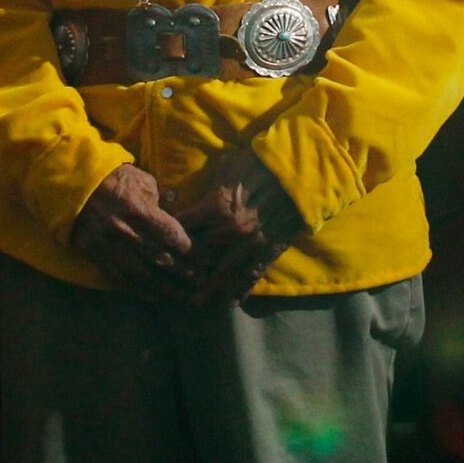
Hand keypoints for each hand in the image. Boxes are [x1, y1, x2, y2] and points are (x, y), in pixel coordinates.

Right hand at [70, 164, 192, 301]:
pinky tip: (155, 296)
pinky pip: (121, 277)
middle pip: (160, 258)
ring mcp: (109, 246)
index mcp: (138, 209)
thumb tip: (171, 217)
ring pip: (142, 274)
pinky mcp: (95, 255)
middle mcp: (125, 231)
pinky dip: (140, 289)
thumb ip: (157, 201)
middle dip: (183, 272)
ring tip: (182, 295)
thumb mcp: (141, 180)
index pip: (170, 235)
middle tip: (200, 281)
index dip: (189, 251)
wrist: (72, 182)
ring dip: (165, 287)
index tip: (204, 260)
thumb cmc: (112, 177)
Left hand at [174, 149, 306, 303]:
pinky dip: (241, 290)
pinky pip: (253, 275)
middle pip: (200, 255)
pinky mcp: (270, 250)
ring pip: (225, 273)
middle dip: (185, 266)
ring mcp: (252, 243)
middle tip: (173, 278)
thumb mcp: (228, 164)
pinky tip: (231, 301)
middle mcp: (231, 230)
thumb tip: (192, 191)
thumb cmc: (262, 160)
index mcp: (218, 205)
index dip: (171, 232)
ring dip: (209, 289)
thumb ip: (210, 184)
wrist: (300, 168)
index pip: (184, 225)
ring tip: (196, 301)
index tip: (162, 240)